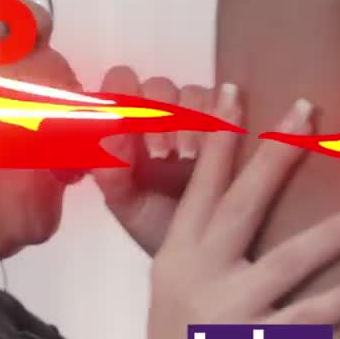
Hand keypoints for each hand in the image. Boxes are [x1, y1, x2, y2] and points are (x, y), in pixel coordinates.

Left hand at [92, 66, 212, 254]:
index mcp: (126, 124)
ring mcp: (197, 114)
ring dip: (191, 121)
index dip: (121, 96)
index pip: (119, 83)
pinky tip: (221, 145)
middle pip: (158, 87)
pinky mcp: (232, 121)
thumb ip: (110, 173)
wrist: (206, 255)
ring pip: (192, 94)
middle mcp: (160, 111)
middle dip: (159, 116)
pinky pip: (228, 106)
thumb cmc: (158, 225)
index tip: (125, 128)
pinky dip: (223, 120)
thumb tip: (107, 138)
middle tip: (161, 155)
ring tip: (190, 158)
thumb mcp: (129, 206)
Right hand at [141, 84, 339, 338]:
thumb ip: (197, 247)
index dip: (216, 136)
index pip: (198, 184)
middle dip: (276, 154)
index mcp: (175, 255)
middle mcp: (199, 274)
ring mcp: (231, 310)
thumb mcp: (171, 289)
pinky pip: (317, 315)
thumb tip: (230, 206)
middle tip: (308, 112)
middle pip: (244, 203)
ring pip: (294, 257)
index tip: (233, 91)